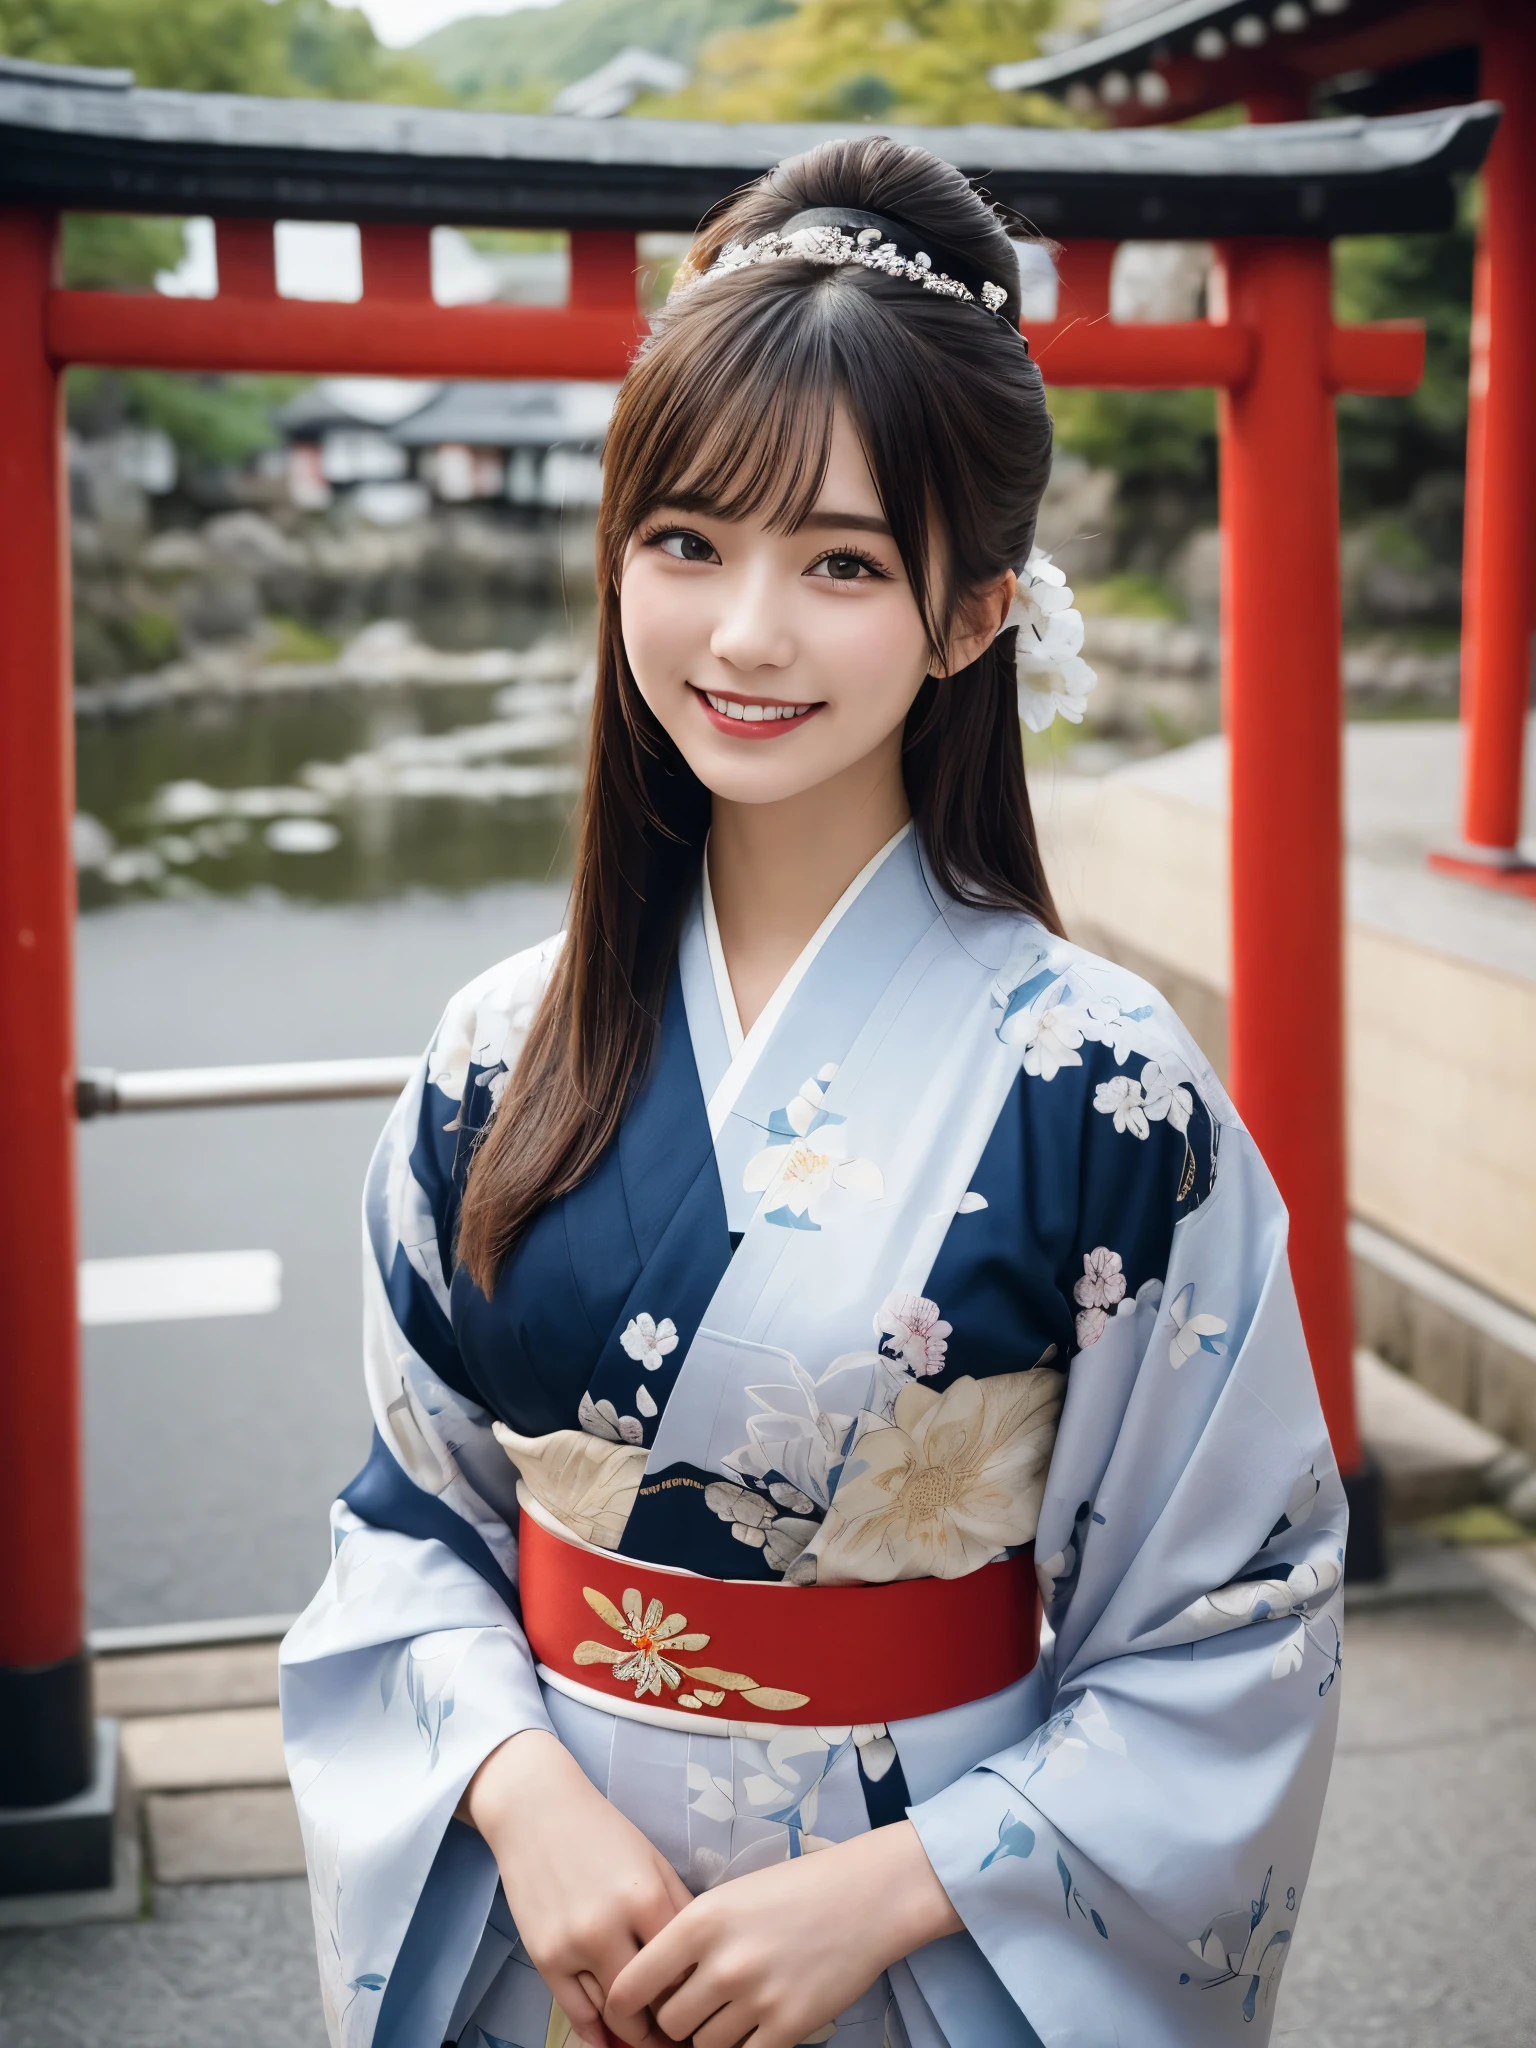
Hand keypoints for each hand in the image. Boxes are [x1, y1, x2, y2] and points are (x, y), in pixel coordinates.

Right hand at [465, 1729, 691, 2047]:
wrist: (537, 1810)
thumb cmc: (602, 1831)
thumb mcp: (652, 1861)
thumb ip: (677, 1909)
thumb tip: (700, 1962)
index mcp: (646, 1898)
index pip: (683, 1970)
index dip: (697, 1992)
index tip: (705, 2004)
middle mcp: (609, 1927)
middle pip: (650, 2002)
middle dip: (668, 2024)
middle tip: (680, 2032)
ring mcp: (572, 1946)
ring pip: (613, 2015)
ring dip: (634, 2031)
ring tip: (650, 2034)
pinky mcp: (543, 1958)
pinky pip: (576, 2014)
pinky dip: (597, 2032)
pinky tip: (612, 2037)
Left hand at [604, 1820, 961, 2047]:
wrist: (863, 1897)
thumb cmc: (791, 1891)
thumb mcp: (727, 1899)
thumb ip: (687, 1941)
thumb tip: (651, 1992)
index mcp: (700, 1921)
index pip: (632, 1984)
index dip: (623, 2005)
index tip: (627, 2012)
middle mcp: (724, 1962)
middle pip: (668, 2023)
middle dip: (676, 2020)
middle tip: (695, 2004)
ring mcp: (757, 1997)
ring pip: (703, 2046)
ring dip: (710, 2035)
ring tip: (733, 2006)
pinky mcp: (789, 2025)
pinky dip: (743, 2047)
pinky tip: (754, 2023)